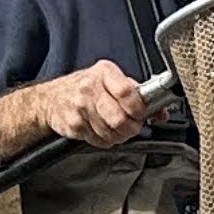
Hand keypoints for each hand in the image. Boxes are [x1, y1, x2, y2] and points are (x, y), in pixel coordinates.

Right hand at [25, 62, 150, 146]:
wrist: (51, 99)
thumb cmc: (86, 88)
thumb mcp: (111, 81)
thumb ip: (138, 94)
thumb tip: (161, 112)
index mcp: (104, 72)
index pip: (127, 92)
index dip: (138, 108)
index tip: (142, 114)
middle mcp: (90, 88)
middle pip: (119, 118)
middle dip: (131, 127)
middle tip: (132, 126)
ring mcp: (79, 107)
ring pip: (110, 132)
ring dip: (119, 136)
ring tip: (117, 129)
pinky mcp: (73, 124)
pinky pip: (98, 140)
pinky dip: (106, 140)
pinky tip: (103, 131)